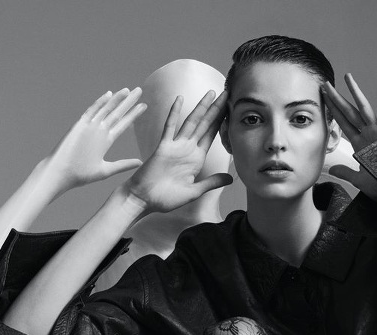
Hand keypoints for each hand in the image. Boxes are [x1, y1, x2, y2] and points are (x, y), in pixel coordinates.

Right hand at [45, 88, 145, 190]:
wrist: (61, 174)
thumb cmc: (80, 175)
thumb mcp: (106, 170)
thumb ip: (123, 165)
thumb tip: (140, 163)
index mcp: (105, 140)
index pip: (122, 124)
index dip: (133, 115)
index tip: (144, 106)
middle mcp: (99, 131)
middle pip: (116, 113)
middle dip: (128, 102)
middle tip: (140, 90)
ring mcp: (89, 128)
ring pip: (105, 110)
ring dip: (116, 100)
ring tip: (128, 90)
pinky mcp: (80, 127)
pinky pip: (91, 112)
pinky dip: (99, 103)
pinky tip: (109, 95)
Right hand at [124, 90, 232, 214]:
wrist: (144, 199)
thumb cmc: (166, 198)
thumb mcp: (194, 191)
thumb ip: (212, 183)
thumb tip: (231, 179)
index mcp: (196, 158)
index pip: (212, 136)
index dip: (222, 122)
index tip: (232, 109)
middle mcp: (187, 149)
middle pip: (205, 125)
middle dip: (216, 109)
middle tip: (227, 92)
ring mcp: (176, 146)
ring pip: (191, 122)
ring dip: (201, 108)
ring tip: (212, 93)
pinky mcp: (163, 147)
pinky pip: (170, 127)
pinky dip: (174, 113)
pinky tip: (180, 99)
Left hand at [321, 75, 376, 200]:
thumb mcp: (359, 180)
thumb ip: (345, 172)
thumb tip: (331, 169)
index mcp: (361, 145)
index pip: (343, 124)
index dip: (333, 112)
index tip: (324, 100)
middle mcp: (368, 135)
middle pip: (348, 113)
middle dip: (336, 99)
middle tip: (325, 85)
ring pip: (363, 108)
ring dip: (354, 92)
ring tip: (346, 76)